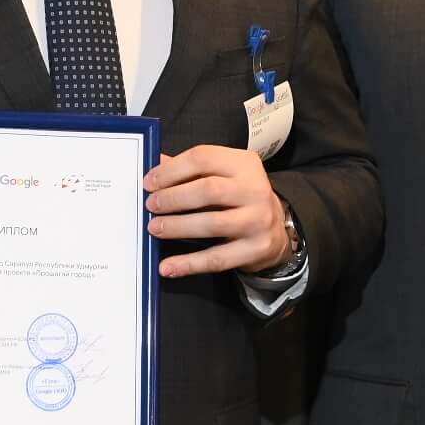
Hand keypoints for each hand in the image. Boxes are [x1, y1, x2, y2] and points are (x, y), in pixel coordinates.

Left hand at [144, 145, 289, 277]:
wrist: (276, 232)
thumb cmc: (239, 199)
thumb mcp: (222, 176)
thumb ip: (190, 170)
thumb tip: (154, 161)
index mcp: (244, 164)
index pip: (203, 158)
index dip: (171, 170)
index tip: (149, 183)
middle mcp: (255, 189)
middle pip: (208, 190)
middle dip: (173, 198)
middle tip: (151, 206)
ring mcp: (258, 221)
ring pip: (212, 223)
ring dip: (177, 227)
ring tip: (154, 229)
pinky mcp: (255, 249)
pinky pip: (216, 258)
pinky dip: (188, 263)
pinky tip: (167, 266)